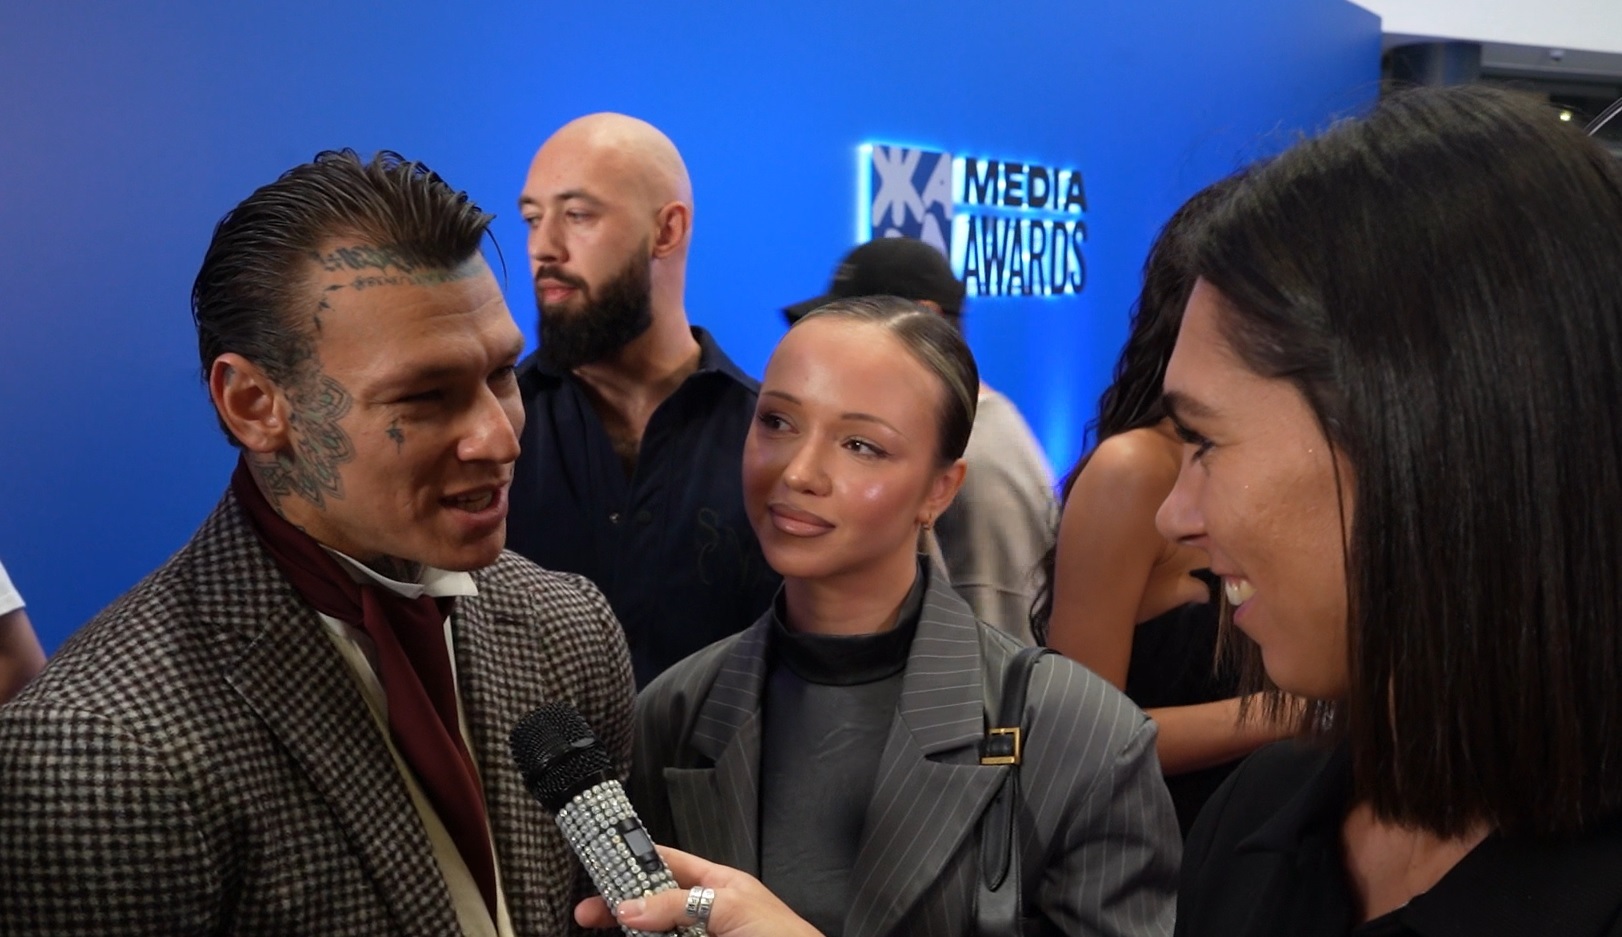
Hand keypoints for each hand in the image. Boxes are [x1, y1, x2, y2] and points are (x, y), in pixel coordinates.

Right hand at [574, 845, 821, 936]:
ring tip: (604, 929)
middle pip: (651, 905)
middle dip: (619, 906)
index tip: (603, 863)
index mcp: (716, 884)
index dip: (635, 861)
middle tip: (588, 913)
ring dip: (629, 932)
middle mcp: (704, 913)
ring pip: (653, 935)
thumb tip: (631, 905)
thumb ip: (679, 903)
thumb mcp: (729, 906)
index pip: (667, 864)